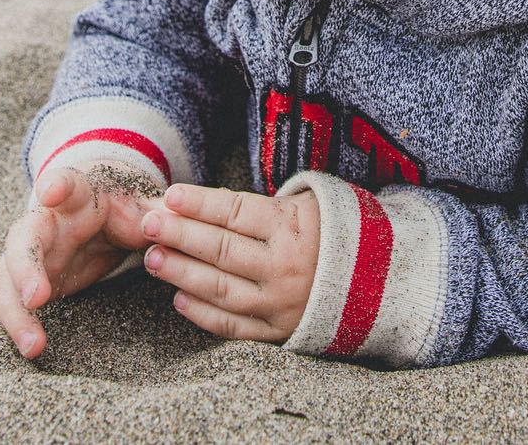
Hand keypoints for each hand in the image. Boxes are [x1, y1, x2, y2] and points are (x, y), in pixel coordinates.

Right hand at [0, 164, 158, 358]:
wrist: (101, 212)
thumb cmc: (122, 205)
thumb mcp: (142, 206)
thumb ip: (156, 214)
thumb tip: (171, 221)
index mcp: (78, 195)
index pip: (65, 182)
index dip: (56, 185)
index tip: (51, 191)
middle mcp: (46, 221)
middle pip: (24, 238)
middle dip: (25, 266)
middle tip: (37, 297)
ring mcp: (32, 253)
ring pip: (9, 277)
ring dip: (16, 311)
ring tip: (33, 345)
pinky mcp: (27, 280)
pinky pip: (11, 301)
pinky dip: (12, 323)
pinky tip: (20, 348)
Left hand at [139, 183, 319, 342]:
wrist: (380, 282)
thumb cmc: (336, 232)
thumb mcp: (311, 204)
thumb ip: (262, 205)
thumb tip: (203, 203)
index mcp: (294, 227)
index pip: (236, 212)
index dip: (200, 203)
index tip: (170, 195)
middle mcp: (285, 266)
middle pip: (221, 249)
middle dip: (179, 235)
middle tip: (147, 225)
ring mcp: (280, 303)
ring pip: (221, 289)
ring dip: (181, 273)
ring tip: (152, 258)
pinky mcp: (280, 332)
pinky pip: (234, 327)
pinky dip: (203, 314)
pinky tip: (179, 298)